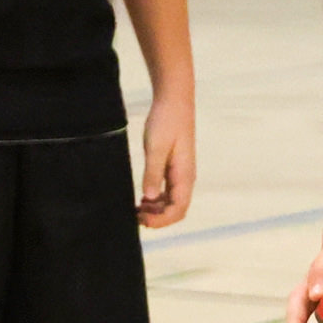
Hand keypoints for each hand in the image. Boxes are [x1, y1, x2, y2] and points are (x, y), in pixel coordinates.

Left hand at [134, 90, 195, 227]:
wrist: (174, 101)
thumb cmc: (166, 121)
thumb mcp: (155, 147)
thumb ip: (152, 173)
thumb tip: (149, 197)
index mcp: (185, 175)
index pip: (178, 209)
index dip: (162, 220)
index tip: (143, 220)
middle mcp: (186, 177)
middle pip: (176, 210)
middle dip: (158, 218)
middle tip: (136, 217)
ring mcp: (181, 173)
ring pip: (172, 202)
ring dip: (156, 210)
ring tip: (137, 208)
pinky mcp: (174, 168)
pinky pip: (168, 191)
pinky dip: (156, 199)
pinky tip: (143, 198)